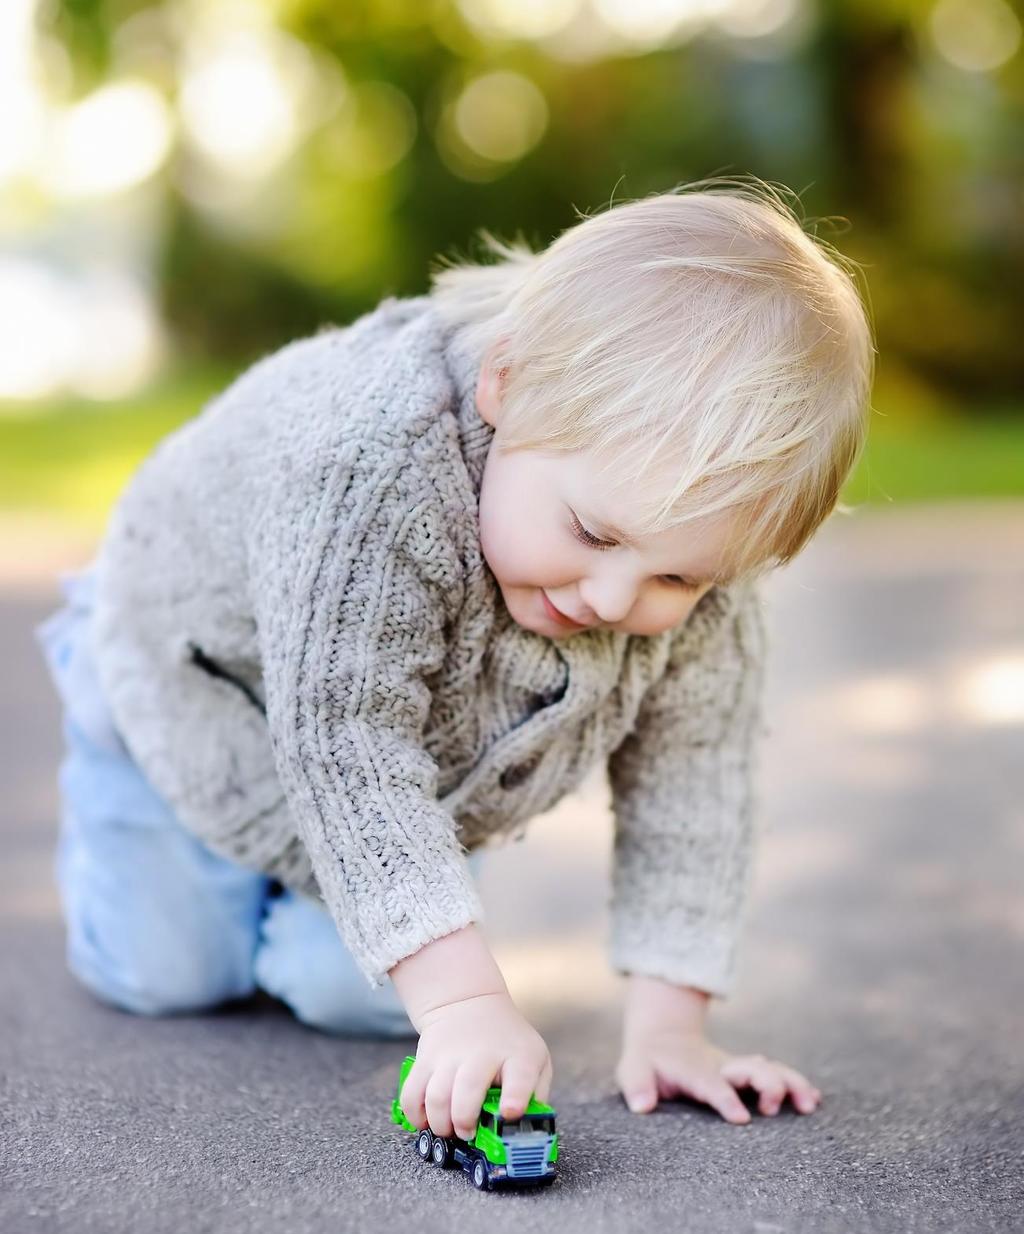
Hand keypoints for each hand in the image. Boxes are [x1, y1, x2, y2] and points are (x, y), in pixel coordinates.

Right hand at [399, 990, 552, 1140]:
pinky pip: (411, 1093)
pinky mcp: (425, 1060)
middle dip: (464, 1120)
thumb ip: (536, 1095)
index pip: (520, 1076)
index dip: (515, 1097)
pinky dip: (415, 1115)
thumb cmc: (507, 1043)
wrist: (469, 1003)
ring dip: (440, 1123)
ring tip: (449, 1129)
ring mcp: (450, 1056)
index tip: (510, 1112)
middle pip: (468, 1089)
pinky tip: (426, 1121)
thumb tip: (528, 1130)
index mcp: (518, 1056)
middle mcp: (482, 1054)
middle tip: (467, 1133)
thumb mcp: (535, 1059)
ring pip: (436, 1096)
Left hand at [616, 1025, 821, 1124]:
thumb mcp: (633, 1070)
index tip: (741, 1118)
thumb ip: (637, 1085)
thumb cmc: (648, 1062)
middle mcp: (720, 1066)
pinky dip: (796, 1083)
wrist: (665, 1036)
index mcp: (692, 1068)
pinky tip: (814, 1098)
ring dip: (790, 1082)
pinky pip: (776, 1074)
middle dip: (766, 1083)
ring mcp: (737, 1067)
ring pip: (769, 1068)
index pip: (710, 1083)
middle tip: (773, 1107)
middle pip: (749, 1068)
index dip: (725, 1098)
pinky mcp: (748, 1073)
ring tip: (810, 1103)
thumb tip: (642, 1106)